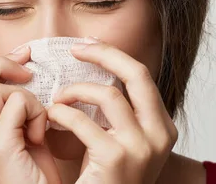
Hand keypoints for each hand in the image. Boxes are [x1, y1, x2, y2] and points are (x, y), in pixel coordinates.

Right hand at [0, 47, 60, 183]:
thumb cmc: (31, 179)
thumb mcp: (16, 136)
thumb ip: (11, 109)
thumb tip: (23, 72)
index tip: (20, 59)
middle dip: (1, 65)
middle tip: (28, 74)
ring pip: (0, 89)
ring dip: (28, 100)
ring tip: (36, 127)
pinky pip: (19, 104)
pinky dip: (38, 113)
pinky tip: (41, 136)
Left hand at [47, 39, 177, 183]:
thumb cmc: (107, 181)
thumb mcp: (124, 143)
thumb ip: (120, 114)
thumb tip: (98, 72)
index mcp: (163, 127)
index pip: (142, 77)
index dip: (114, 56)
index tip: (90, 46)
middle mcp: (159, 134)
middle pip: (137, 74)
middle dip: (104, 54)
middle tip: (76, 48)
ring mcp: (142, 147)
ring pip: (110, 94)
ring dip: (76, 90)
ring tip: (58, 97)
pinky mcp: (117, 159)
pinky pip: (84, 122)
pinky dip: (63, 113)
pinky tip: (52, 117)